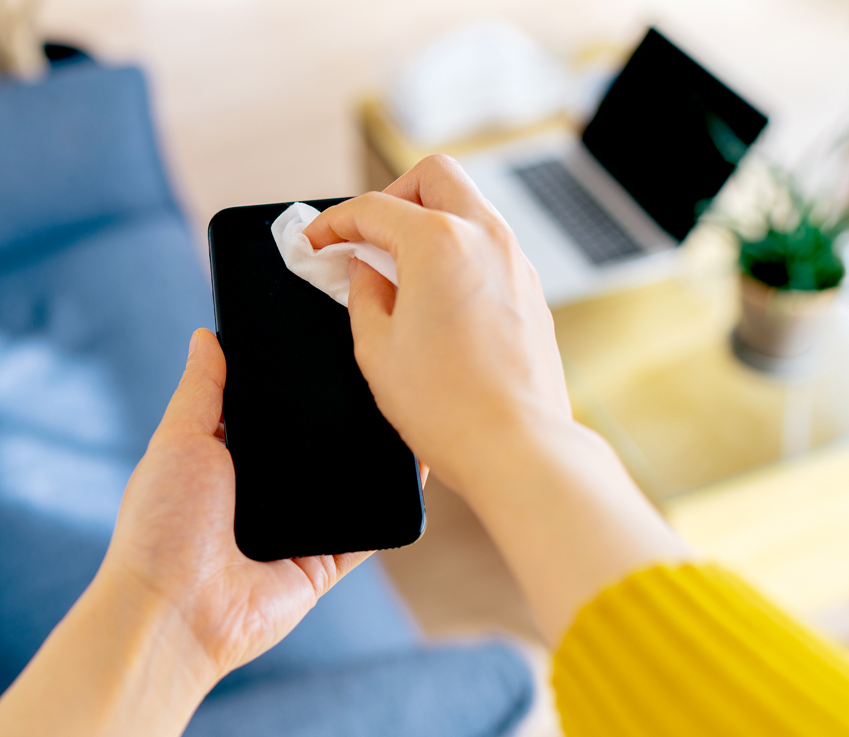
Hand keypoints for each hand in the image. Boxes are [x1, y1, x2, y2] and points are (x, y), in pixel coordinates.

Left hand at [0, 328, 371, 736]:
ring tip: (407, 403)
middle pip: (313, 446)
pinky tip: (419, 463)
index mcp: (228, 462)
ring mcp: (299, 530)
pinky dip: (392, 500)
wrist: (176, 612)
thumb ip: (201, 390)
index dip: (293, 383)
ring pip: (347, 483)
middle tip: (377, 364)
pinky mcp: (326, 563)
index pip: (270, 413)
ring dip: (373, 454)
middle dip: (340, 414)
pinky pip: (369, 528)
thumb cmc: (162, 526)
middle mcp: (265, 495)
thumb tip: (206, 335)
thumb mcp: (178, 441)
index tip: (328, 340)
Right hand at [305, 156, 686, 642]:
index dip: (334, 223)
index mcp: (439, 243)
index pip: (373, 208)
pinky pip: (490, 247)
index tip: (317, 241)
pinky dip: (459, 251)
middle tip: (367, 235)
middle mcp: (485, 239)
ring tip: (400, 267)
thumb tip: (364, 271)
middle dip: (393, 195)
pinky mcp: (531, 292)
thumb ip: (363, 294)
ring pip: (470, 207)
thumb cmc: (448, 407)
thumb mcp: (377, 348)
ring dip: (430, 220)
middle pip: (434, 176)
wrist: (517, 447)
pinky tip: (437, 294)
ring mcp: (516, 263)